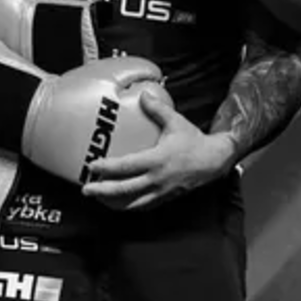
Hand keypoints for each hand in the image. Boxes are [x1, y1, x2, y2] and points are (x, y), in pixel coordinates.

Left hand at [80, 92, 235, 210]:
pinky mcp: (165, 198)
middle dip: (103, 191)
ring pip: (133, 203)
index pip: (126, 167)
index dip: (107, 168)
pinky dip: (129, 206)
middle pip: (124, 190)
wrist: (214, 161)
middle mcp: (157, 179)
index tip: (92, 166)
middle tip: (86, 190)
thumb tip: (144, 95)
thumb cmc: (194, 141)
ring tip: (99, 199)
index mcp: (157, 160)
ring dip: (114, 203)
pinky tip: (120, 203)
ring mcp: (161, 192)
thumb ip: (158, 109)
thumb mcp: (176, 122)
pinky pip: (144, 206)